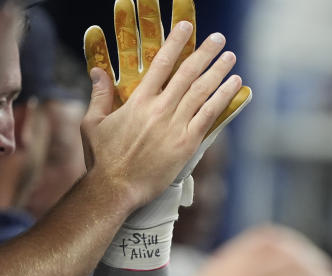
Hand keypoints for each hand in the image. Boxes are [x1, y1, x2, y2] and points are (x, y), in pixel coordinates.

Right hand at [80, 1, 249, 209]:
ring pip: (202, 92)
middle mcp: (159, 109)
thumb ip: (100, 95)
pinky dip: (223, 98)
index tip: (187, 28)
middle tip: (219, 39)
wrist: (116, 188)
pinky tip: (234, 85)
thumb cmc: (102, 158)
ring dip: (218, 72)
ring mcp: (175, 126)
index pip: (160, 64)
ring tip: (231, 57)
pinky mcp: (187, 144)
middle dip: (204, 53)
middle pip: (187, 74)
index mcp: (137, 101)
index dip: (175, 43)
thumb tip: (98, 71)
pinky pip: (209, 116)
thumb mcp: (93, 122)